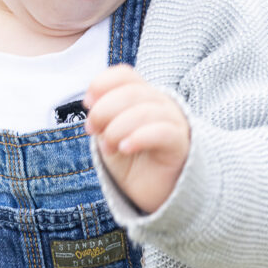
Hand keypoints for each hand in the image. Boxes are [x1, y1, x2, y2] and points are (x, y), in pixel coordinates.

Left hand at [86, 64, 190, 213]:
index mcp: (142, 96)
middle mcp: (160, 104)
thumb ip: (102, 117)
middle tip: (93, 131)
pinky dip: (139, 137)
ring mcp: (173, 122)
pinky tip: (125, 148)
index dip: (102, 84)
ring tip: (109, 147)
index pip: (124, 75)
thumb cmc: (132, 161)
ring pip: (144, 111)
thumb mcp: (109, 135)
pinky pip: (162, 132)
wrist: (155, 192)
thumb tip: (92, 102)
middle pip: (131, 92)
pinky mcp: (180, 144)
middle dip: (104, 110)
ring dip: (117, 128)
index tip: (87, 104)